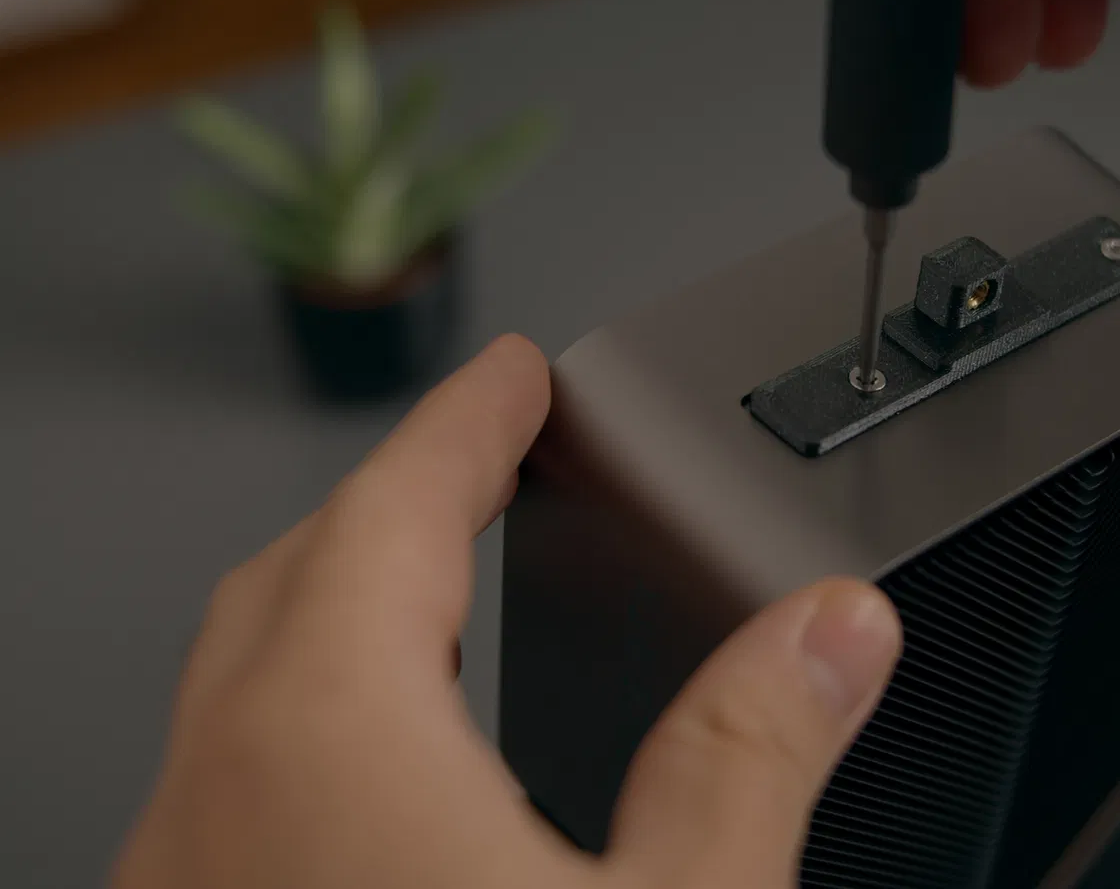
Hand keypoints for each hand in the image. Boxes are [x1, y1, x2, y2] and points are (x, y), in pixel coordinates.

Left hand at [111, 335, 903, 888]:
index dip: (468, 424)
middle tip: (479, 460)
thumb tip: (835, 628)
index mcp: (327, 750)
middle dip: (398, 497)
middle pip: (295, 578)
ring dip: (344, 611)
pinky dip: (314, 726)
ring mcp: (189, 884)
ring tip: (442, 589)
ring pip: (242, 690)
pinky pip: (233, 791)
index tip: (512, 377)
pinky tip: (392, 783)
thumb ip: (755, 754)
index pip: (393, 511)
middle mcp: (218, 809)